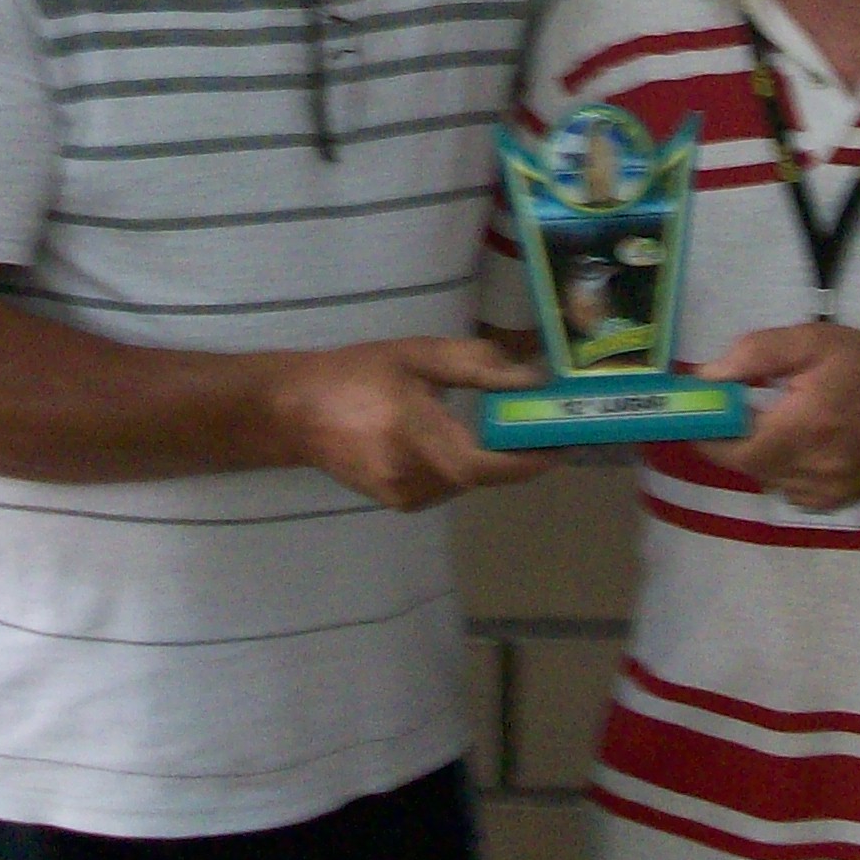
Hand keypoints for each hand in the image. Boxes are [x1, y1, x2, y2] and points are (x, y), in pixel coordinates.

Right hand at [274, 336, 546, 511]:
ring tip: (503, 427)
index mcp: (418, 439)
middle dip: (514, 453)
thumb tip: (530, 378)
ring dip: (486, 458)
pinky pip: (445, 485)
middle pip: (483, 475)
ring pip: (466, 482)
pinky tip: (456, 438)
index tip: (565, 442)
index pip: (490, 465)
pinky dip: (460, 464)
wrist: (294, 410)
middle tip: (540, 424)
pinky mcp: (396, 502)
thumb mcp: (417, 357)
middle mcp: (413, 478)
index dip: (531, 459)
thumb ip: (476, 365)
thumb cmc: (356, 375)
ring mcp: (403, 496)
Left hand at [695, 322, 859, 515]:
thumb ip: (754, 354)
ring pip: (763, 476)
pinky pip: (785, 487)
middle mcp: (808, 471)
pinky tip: (806, 440)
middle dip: (735, 435)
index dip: (706, 430)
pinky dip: (783, 464)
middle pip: (742, 463)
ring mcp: (821, 494)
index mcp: (801, 429)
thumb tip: (706, 377)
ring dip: (760, 449)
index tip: (700, 407)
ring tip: (786, 418)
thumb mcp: (813, 343)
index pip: (728, 448)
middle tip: (748, 403)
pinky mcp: (830, 504)